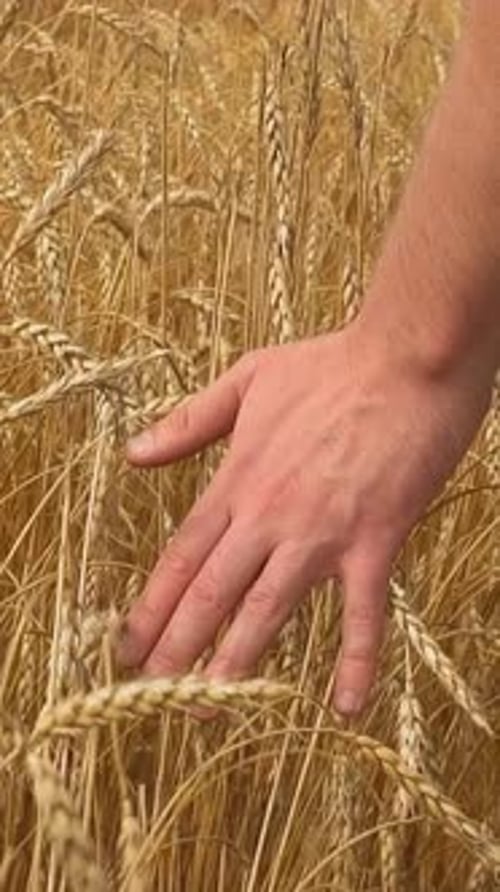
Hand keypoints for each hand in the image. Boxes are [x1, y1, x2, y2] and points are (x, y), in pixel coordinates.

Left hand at [116, 321, 488, 714]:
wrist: (409, 357)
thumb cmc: (333, 364)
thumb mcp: (249, 378)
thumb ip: (190, 421)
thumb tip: (133, 453)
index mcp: (239, 478)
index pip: (183, 554)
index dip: (152, 606)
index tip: (128, 646)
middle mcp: (270, 513)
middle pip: (211, 592)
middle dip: (176, 648)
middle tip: (151, 696)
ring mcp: (322, 531)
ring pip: (267, 609)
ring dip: (235, 662)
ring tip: (208, 707)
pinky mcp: (376, 539)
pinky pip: (363, 612)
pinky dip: (356, 660)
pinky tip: (346, 706)